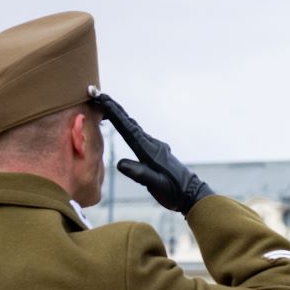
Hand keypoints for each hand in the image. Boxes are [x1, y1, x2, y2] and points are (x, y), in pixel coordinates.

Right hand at [90, 90, 214, 213]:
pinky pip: (138, 136)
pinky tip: (124, 125)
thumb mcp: (156, 184)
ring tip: (106, 104)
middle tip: (98, 94)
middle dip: (114, 109)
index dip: (114, 114)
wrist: (191, 195)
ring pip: (134, 128)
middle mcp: (152, 145)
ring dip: (120, 116)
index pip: (128, 129)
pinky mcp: (156, 153)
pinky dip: (127, 127)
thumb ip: (140, 174)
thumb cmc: (175, 191)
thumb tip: (120, 163)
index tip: (103, 99)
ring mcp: (155, 147)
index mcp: (150, 151)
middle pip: (130, 124)